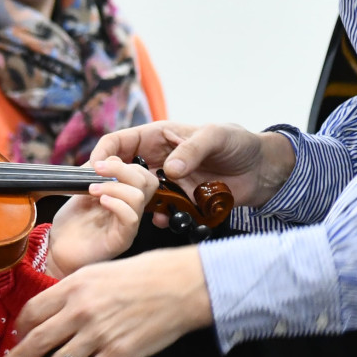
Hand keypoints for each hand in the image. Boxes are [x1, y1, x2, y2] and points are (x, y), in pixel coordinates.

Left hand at [0, 246, 212, 356]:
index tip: (18, 337)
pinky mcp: (117, 354)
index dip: (22, 328)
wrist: (179, 286)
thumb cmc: (144, 274)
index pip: (34, 311)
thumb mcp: (101, 272)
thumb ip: (77, 290)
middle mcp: (80, 311)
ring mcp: (98, 334)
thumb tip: (58, 306)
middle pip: (38, 339)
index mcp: (74, 287)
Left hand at [43, 158, 152, 276]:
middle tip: (98, 170)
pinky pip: (130, 218)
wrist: (58, 250)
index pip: (141, 174)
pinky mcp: (121, 240)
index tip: (99, 163)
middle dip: (122, 169)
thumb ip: (95, 173)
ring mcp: (128, 225)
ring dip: (114, 187)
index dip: (124, 163)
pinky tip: (101, 201)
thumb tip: (111, 156)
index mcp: (125, 196)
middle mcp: (131, 209)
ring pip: (138, 197)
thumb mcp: (81, 190)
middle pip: (146, 181)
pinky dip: (116, 204)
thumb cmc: (71, 223)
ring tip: (93, 189)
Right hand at [89, 121, 296, 220]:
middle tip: (108, 195)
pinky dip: (157, 217)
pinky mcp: (179, 201)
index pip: (120, 141)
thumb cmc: (239, 143)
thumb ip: (192, 149)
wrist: (262, 170)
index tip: (95, 170)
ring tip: (135, 209)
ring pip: (137, 194)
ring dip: (134, 203)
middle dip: (112, 183)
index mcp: (159, 136)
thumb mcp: (216, 136)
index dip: (103, 154)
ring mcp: (167, 182)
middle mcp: (157, 159)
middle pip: (121, 171)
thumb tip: (170, 168)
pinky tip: (162, 219)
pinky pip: (159, 212)